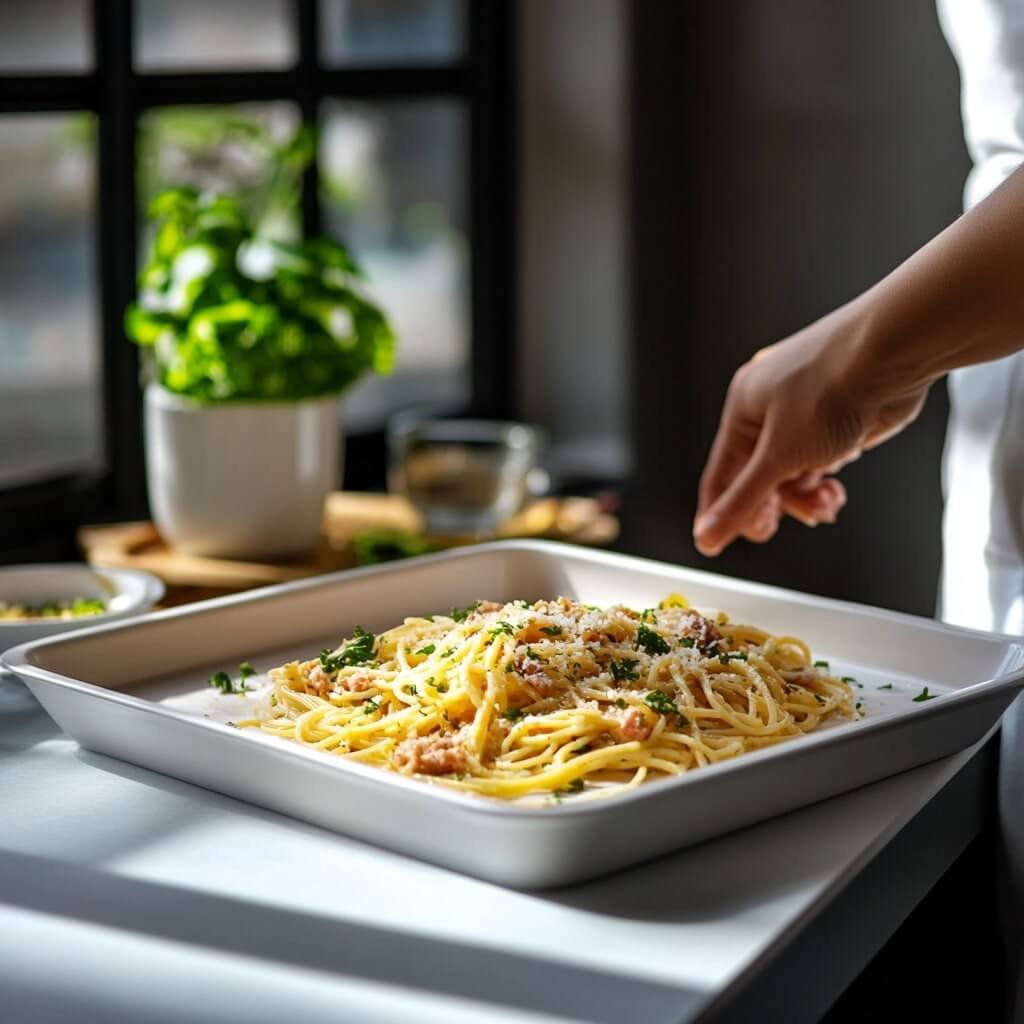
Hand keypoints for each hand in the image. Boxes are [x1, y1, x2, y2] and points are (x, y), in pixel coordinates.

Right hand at [693, 305, 929, 555]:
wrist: (891, 354)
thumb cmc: (830, 385)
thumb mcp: (778, 457)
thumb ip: (742, 501)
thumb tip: (707, 535)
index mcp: (742, 408)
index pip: (720, 472)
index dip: (718, 511)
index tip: (716, 543)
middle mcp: (770, 409)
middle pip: (757, 476)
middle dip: (771, 504)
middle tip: (777, 525)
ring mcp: (806, 414)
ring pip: (792, 473)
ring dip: (804, 498)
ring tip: (823, 506)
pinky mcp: (839, 420)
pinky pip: (821, 463)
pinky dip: (825, 484)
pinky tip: (834, 492)